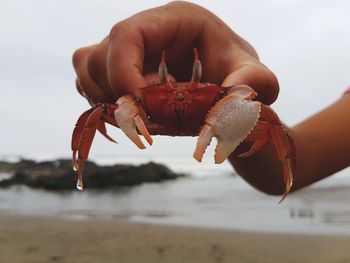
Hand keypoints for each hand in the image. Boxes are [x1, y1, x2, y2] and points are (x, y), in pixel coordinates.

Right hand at [72, 1, 278, 104]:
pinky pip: (90, 83)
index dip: (123, 71)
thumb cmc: (240, 77)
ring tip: (140, 118)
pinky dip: (102, 104)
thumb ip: (256, 83)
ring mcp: (130, 51)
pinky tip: (132, 116)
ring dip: (105, 101)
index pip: (127, 34)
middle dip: (116, 94)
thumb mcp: (257, 79)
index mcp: (176, 20)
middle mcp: (147, 32)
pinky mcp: (120, 70)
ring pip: (87, 68)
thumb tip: (235, 96)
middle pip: (100, 54)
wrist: (229, 90)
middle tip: (148, 121)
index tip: (139, 108)